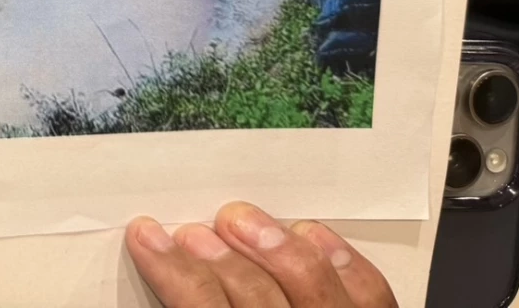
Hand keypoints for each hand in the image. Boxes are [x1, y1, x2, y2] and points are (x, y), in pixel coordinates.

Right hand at [126, 202, 398, 306]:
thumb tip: (165, 298)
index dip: (173, 271)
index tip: (148, 239)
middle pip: (256, 298)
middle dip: (217, 257)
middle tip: (189, 233)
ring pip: (315, 286)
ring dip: (273, 245)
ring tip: (240, 220)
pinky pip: (370, 295)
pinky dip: (342, 260)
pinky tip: (311, 236)